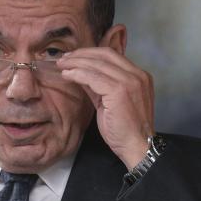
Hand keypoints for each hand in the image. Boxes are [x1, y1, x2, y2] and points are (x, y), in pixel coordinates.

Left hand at [58, 45, 154, 169]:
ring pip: (97, 64)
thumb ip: (99, 86)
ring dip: (76, 63)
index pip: (112, 55)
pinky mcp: (119, 91)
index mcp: (138, 76)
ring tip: (62, 65)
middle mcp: (137, 75)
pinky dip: (78, 74)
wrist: (137, 146)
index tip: (74, 57)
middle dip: (81, 54)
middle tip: (64, 58)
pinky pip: (93, 77)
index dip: (90, 54)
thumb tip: (81, 74)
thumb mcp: (111, 102)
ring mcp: (130, 82)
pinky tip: (67, 75)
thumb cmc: (124, 130)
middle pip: (105, 55)